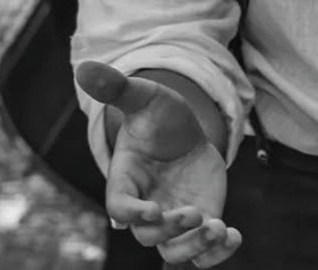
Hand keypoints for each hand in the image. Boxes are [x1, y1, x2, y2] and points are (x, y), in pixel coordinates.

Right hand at [75, 60, 240, 265]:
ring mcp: (172, 218)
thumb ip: (116, 88)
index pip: (120, 207)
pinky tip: (233, 237)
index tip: (153, 209)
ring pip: (175, 252)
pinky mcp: (198, 221)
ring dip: (195, 248)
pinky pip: (202, 252)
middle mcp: (147, 207)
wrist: (184, 129)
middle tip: (195, 213)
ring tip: (219, 230)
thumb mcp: (142, 97)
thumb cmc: (157, 115)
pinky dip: (216, 253)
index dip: (134, 214)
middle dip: (171, 229)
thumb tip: (84, 66)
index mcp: (126, 181)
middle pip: (150, 236)